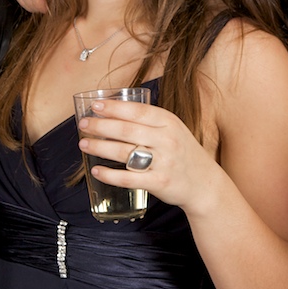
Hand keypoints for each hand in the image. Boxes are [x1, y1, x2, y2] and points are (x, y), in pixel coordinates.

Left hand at [76, 99, 222, 213]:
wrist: (204, 182)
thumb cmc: (182, 152)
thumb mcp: (173, 129)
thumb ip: (150, 121)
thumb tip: (114, 111)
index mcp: (169, 122)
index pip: (137, 111)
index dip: (114, 108)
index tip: (95, 106)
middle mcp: (167, 139)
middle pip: (126, 130)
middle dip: (101, 126)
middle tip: (83, 124)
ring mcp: (163, 162)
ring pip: (124, 152)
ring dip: (100, 147)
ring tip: (84, 144)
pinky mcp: (159, 182)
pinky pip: (128, 178)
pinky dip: (109, 175)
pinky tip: (96, 170)